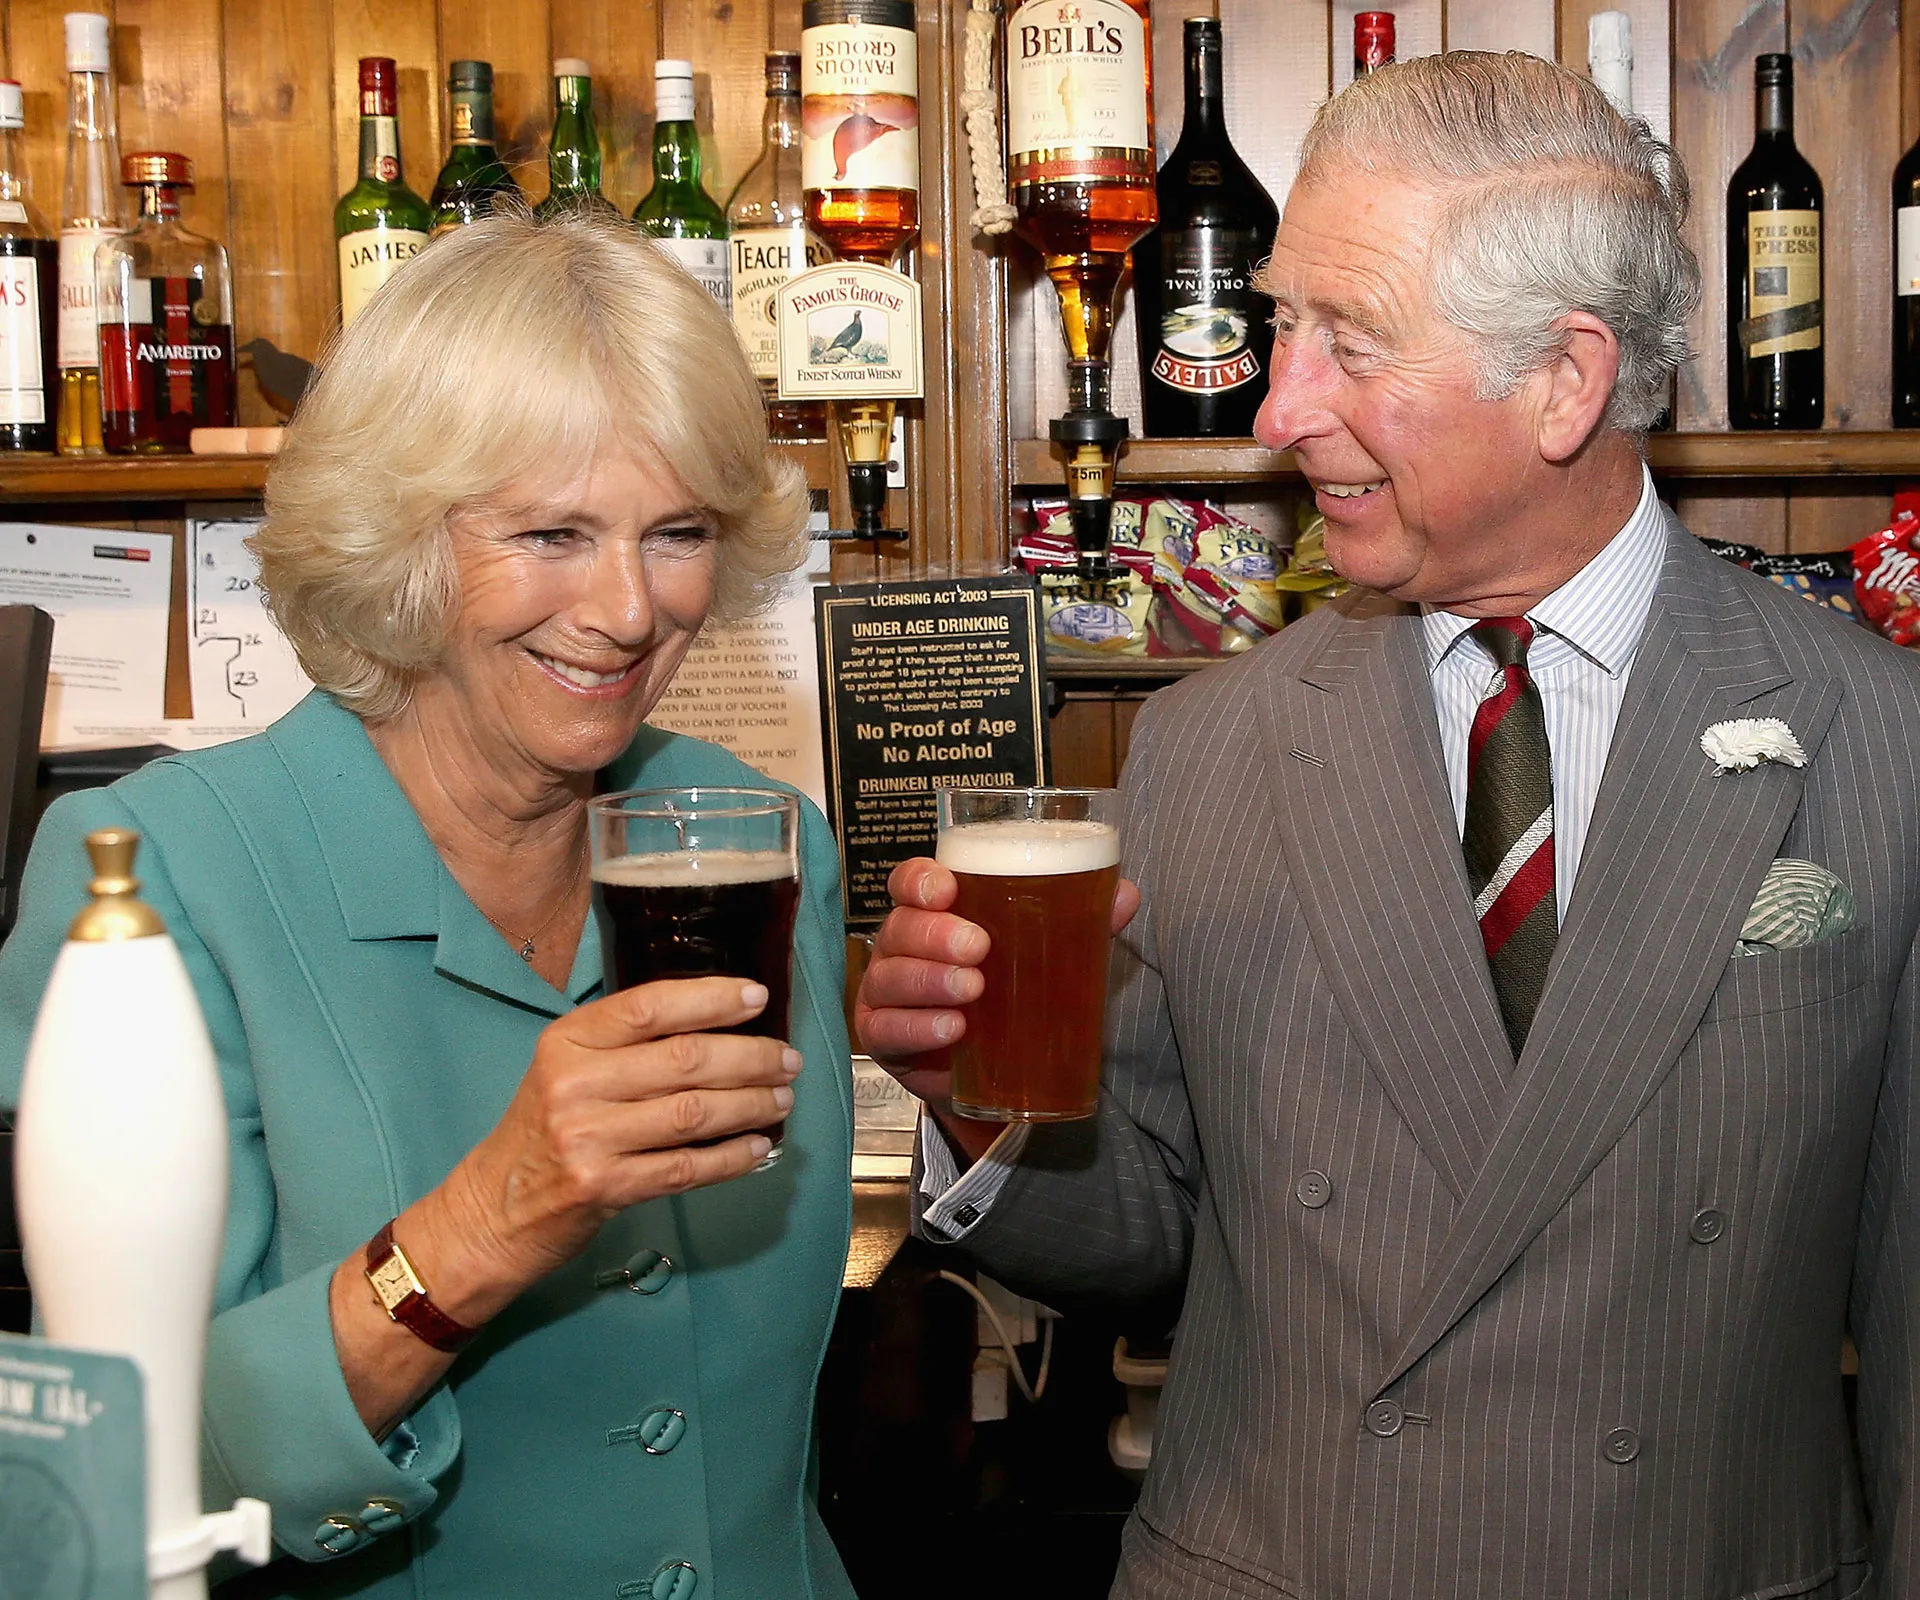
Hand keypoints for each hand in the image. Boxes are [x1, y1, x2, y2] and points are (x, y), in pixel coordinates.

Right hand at [423, 977, 798, 1312]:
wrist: (492, 1209)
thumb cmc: (542, 1131)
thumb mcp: (566, 1069)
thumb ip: (625, 1044)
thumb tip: (716, 1022)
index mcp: (567, 1041)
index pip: (649, 1005)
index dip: (711, 998)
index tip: (757, 998)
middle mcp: (574, 1084)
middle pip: (684, 1059)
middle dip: (749, 1056)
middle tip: (787, 1059)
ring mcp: (587, 1138)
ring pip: (693, 1112)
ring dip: (751, 1104)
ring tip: (782, 1098)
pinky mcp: (603, 1188)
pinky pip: (686, 1167)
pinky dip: (731, 1157)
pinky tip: (759, 1147)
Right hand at [854, 857, 1139, 1157]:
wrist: (995, 1068)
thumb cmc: (1013, 988)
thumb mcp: (1049, 952)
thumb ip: (1082, 920)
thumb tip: (1126, 895)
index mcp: (935, 912)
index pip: (911, 882)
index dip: (919, 881)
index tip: (946, 890)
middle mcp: (903, 945)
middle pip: (900, 926)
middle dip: (935, 934)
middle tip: (978, 947)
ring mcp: (888, 992)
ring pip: (889, 977)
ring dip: (928, 981)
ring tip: (971, 990)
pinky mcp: (886, 1038)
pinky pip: (888, 1030)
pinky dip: (918, 1027)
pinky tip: (952, 1029)